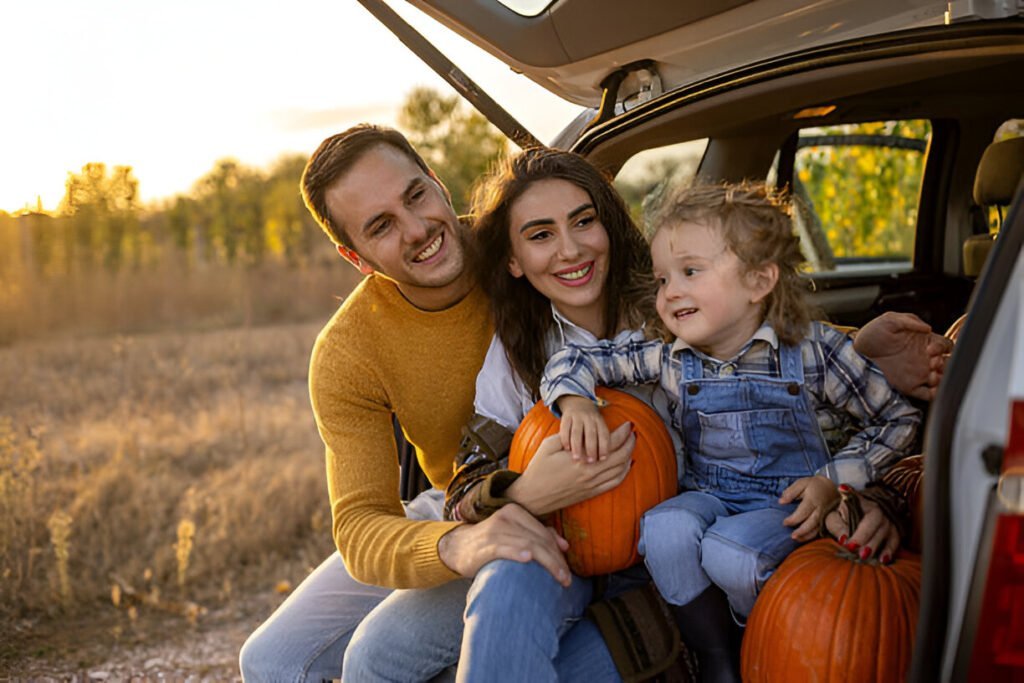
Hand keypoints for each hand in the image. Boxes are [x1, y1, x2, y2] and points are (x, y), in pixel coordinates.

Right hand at [437, 504, 571, 585]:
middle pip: (539, 539)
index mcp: (516, 511)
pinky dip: (517, 551)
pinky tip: (528, 558)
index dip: (558, 551)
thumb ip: (537, 535)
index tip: (568, 570)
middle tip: (567, 579)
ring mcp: (495, 530)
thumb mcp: (513, 534)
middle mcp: (506, 517)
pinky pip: (504, 547)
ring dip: (547, 562)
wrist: (457, 547)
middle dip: (556, 560)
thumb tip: (564, 545)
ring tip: (559, 578)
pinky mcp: (484, 545)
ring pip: (529, 544)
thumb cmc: (491, 542)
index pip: (544, 532)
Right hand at [508, 422, 634, 515]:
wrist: (533, 496)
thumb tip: (582, 430)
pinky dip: (624, 473)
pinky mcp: (591, 493)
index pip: (610, 443)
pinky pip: (614, 483)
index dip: (622, 433)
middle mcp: (591, 473)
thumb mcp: (548, 446)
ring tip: (631, 447)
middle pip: (620, 457)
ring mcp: (592, 485)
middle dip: (630, 443)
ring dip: (629, 457)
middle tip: (633, 434)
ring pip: (620, 470)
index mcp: (581, 459)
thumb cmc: (538, 469)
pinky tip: (626, 466)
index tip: (628, 425)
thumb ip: (567, 436)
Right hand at [557, 395, 609, 461]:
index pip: (604, 435)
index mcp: (599, 421)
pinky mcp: (566, 417)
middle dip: (591, 448)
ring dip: (577, 446)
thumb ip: (601, 438)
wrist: (576, 405)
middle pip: (591, 434)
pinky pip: (565, 429)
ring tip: (577, 458)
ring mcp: (577, 417)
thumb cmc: (590, 423)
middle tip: (590, 461)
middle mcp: (589, 418)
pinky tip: (567, 448)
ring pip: (577, 432)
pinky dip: (565, 439)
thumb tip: (606, 457)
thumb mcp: (598, 426)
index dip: (604, 447)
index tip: (602, 459)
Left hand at [780, 475, 838, 540]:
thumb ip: (791, 492)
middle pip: (812, 522)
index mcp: (813, 499)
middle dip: (802, 530)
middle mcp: (820, 509)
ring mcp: (824, 515)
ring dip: (807, 535)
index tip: (784, 522)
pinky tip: (802, 538)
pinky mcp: (825, 519)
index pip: (803, 511)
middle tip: (792, 536)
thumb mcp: (801, 483)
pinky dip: (812, 535)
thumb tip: (781, 501)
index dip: (794, 519)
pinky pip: (820, 529)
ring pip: (817, 528)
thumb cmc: (813, 484)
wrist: (830, 486)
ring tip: (796, 539)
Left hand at [823, 495, 899, 562]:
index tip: (842, 490)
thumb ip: (837, 526)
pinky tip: (882, 560)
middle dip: (862, 535)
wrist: (864, 519)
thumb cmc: (846, 519)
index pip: (855, 497)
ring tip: (864, 556)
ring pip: (884, 532)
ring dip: (874, 545)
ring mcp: (888, 522)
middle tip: (851, 547)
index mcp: (860, 502)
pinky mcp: (894, 533)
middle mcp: (877, 510)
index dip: (850, 494)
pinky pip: (894, 542)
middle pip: (873, 521)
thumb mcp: (836, 519)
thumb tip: (843, 538)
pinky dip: (889, 551)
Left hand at [853, 311, 951, 400]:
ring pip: (941, 379)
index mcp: (922, 341)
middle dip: (944, 364)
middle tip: (932, 363)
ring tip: (931, 376)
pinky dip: (935, 394)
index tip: (931, 349)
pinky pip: (928, 394)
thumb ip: (909, 320)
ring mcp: (917, 373)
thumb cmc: (871, 335)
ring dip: (942, 378)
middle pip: (947, 363)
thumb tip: (927, 327)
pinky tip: (933, 390)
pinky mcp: (909, 386)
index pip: (944, 345)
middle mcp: (923, 358)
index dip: (942, 347)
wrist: (855, 353)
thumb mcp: (889, 320)